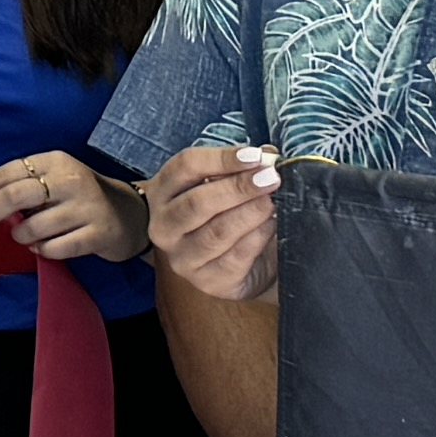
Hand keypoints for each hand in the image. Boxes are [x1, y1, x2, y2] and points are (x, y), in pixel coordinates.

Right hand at [141, 144, 284, 307]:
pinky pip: (234, 258)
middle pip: (197, 203)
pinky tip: (272, 225)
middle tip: (271, 178)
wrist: (241, 264)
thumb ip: (243, 168)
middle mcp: (163, 226)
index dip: (222, 159)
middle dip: (238, 188)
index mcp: (162, 191)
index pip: (185, 167)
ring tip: (273, 202)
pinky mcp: (206, 282)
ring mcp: (182, 258)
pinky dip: (257, 237)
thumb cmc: (229, 215)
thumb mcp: (228, 186)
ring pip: (217, 232)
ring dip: (250, 213)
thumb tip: (268, 154)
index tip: (256, 156)